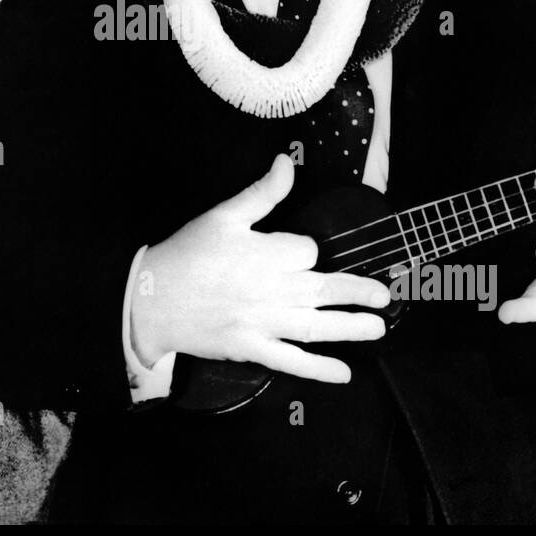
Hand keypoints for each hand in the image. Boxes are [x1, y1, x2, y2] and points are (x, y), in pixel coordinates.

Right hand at [131, 154, 389, 383]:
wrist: (150, 299)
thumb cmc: (187, 254)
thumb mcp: (223, 215)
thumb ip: (262, 192)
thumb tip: (287, 162)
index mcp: (266, 253)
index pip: (306, 250)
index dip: (304, 249)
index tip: (295, 250)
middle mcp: (271, 289)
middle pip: (324, 289)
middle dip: (356, 292)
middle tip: (385, 296)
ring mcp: (262, 322)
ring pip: (316, 326)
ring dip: (349, 327)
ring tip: (377, 328)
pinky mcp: (251, 348)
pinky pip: (291, 361)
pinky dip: (318, 368)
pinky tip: (343, 373)